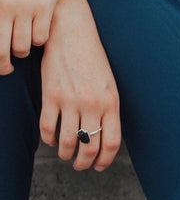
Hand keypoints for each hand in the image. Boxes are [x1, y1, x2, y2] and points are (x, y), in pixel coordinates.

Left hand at [0, 0, 75, 73]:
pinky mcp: (44, 9)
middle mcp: (4, 7)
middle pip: (2, 50)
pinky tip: (39, 32)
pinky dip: (40, 40)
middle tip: (8, 68)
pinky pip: (41, 38)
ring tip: (25, 45)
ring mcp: (24, 8)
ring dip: (24, 50)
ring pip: (23, 47)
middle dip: (4, 65)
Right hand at [38, 0, 120, 170]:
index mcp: (112, 103)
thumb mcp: (110, 85)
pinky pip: (48, 127)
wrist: (71, 33)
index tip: (99, 166)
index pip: (111, 142)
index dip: (105, 159)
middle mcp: (93, 104)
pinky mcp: (51, 95)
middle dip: (85, 162)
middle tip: (81, 166)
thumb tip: (105, 135)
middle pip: (90, 146)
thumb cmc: (93, 59)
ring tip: (66, 155)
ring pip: (68, 141)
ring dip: (66, 154)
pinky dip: (49, 139)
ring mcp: (71, 101)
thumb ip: (109, 109)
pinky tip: (51, 140)